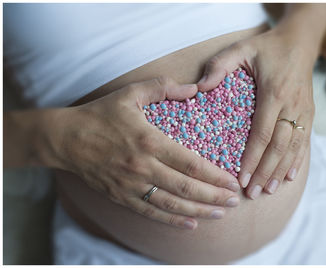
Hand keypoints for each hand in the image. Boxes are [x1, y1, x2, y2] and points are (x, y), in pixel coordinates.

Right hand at [49, 77, 240, 228]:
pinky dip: (173, 220)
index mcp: (148, 141)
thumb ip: (163, 88)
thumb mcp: (130, 94)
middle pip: (186, 187)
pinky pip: (151, 212)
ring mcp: (131, 185)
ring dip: (199, 210)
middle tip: (234, 200)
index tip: (231, 180)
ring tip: (221, 213)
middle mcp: (143, 167)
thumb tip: (193, 88)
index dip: (214, 174)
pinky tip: (191, 223)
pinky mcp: (121, 197)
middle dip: (214, 196)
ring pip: (172, 204)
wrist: (65, 139)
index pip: (190, 162)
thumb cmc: (100, 115)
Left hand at [197, 28, 315, 198]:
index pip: (262, 133)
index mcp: (274, 93)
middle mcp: (292, 105)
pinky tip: (288, 177)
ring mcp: (304, 111)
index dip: (252, 158)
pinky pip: (304, 141)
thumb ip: (220, 65)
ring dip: (280, 171)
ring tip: (268, 190)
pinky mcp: (309, 114)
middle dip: (265, 172)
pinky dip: (297, 161)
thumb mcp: (241, 49)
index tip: (241, 177)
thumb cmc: (267, 48)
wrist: (300, 42)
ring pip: (293, 148)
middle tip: (251, 192)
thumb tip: (199, 87)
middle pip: (279, 146)